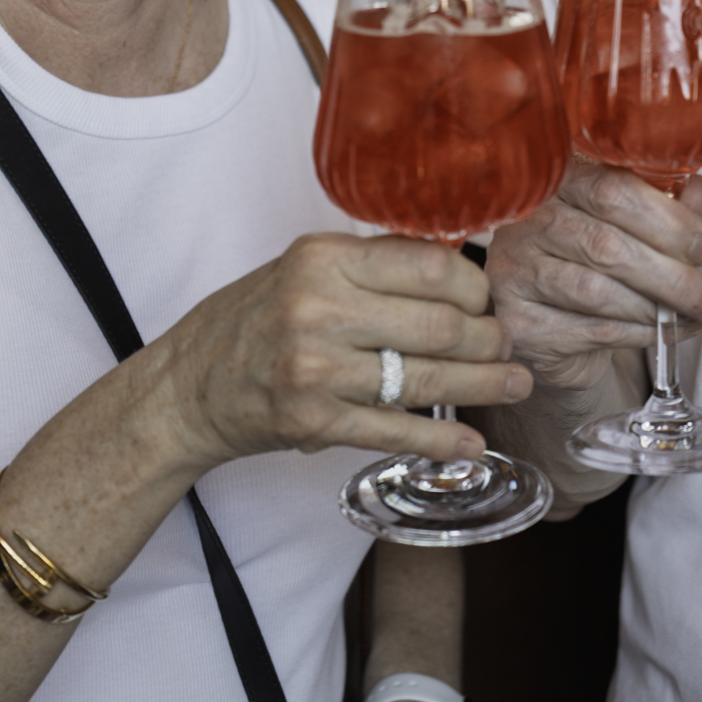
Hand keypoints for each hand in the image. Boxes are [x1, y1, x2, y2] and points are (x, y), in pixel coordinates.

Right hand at [150, 233, 530, 469]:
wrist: (187, 386)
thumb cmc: (252, 321)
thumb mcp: (304, 268)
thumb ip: (372, 265)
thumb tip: (457, 264)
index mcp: (323, 257)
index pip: (429, 265)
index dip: (475, 287)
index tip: (488, 301)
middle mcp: (320, 307)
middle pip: (438, 325)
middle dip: (489, 340)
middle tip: (509, 347)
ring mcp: (316, 368)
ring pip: (425, 379)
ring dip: (482, 386)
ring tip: (514, 384)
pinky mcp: (314, 422)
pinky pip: (395, 431)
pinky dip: (441, 441)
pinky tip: (471, 444)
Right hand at [486, 160, 701, 392]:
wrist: (555, 329)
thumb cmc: (597, 265)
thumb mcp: (636, 228)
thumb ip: (666, 207)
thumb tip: (701, 190)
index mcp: (554, 182)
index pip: (610, 189)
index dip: (666, 219)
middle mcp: (524, 223)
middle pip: (604, 244)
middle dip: (672, 275)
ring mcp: (512, 273)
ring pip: (595, 291)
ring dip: (656, 309)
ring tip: (695, 316)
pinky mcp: (517, 324)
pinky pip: (587, 330)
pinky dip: (637, 334)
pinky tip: (663, 333)